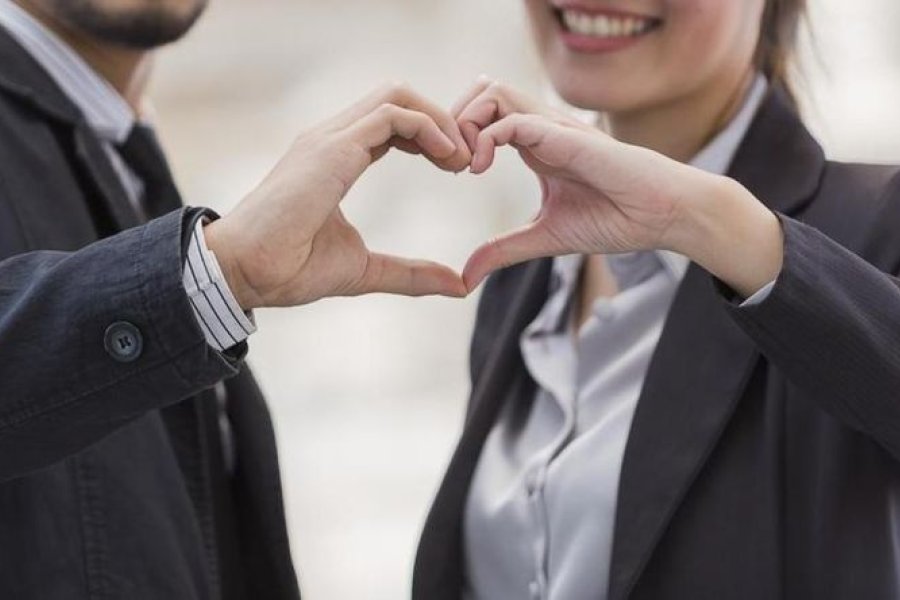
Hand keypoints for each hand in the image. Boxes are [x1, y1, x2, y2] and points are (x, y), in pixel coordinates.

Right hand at [204, 84, 471, 308]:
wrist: (247, 273)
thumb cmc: (291, 268)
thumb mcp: (367, 270)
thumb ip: (411, 273)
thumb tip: (457, 285)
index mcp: (336, 157)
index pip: (392, 123)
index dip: (431, 136)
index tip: (456, 167)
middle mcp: (333, 139)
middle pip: (398, 98)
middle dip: (442, 120)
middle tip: (468, 159)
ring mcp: (330, 139)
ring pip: (396, 95)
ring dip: (439, 120)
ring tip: (461, 158)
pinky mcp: (332, 149)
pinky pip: (392, 115)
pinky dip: (428, 127)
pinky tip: (447, 158)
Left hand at [454, 79, 782, 296]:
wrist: (661, 217)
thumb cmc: (614, 220)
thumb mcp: (544, 238)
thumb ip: (503, 251)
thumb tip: (465, 277)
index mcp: (533, 144)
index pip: (481, 114)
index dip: (456, 136)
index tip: (451, 172)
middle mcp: (539, 128)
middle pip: (480, 91)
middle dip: (452, 121)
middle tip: (451, 163)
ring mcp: (552, 128)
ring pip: (492, 92)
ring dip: (466, 123)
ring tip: (467, 164)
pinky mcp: (565, 137)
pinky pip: (513, 119)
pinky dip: (487, 139)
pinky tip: (481, 170)